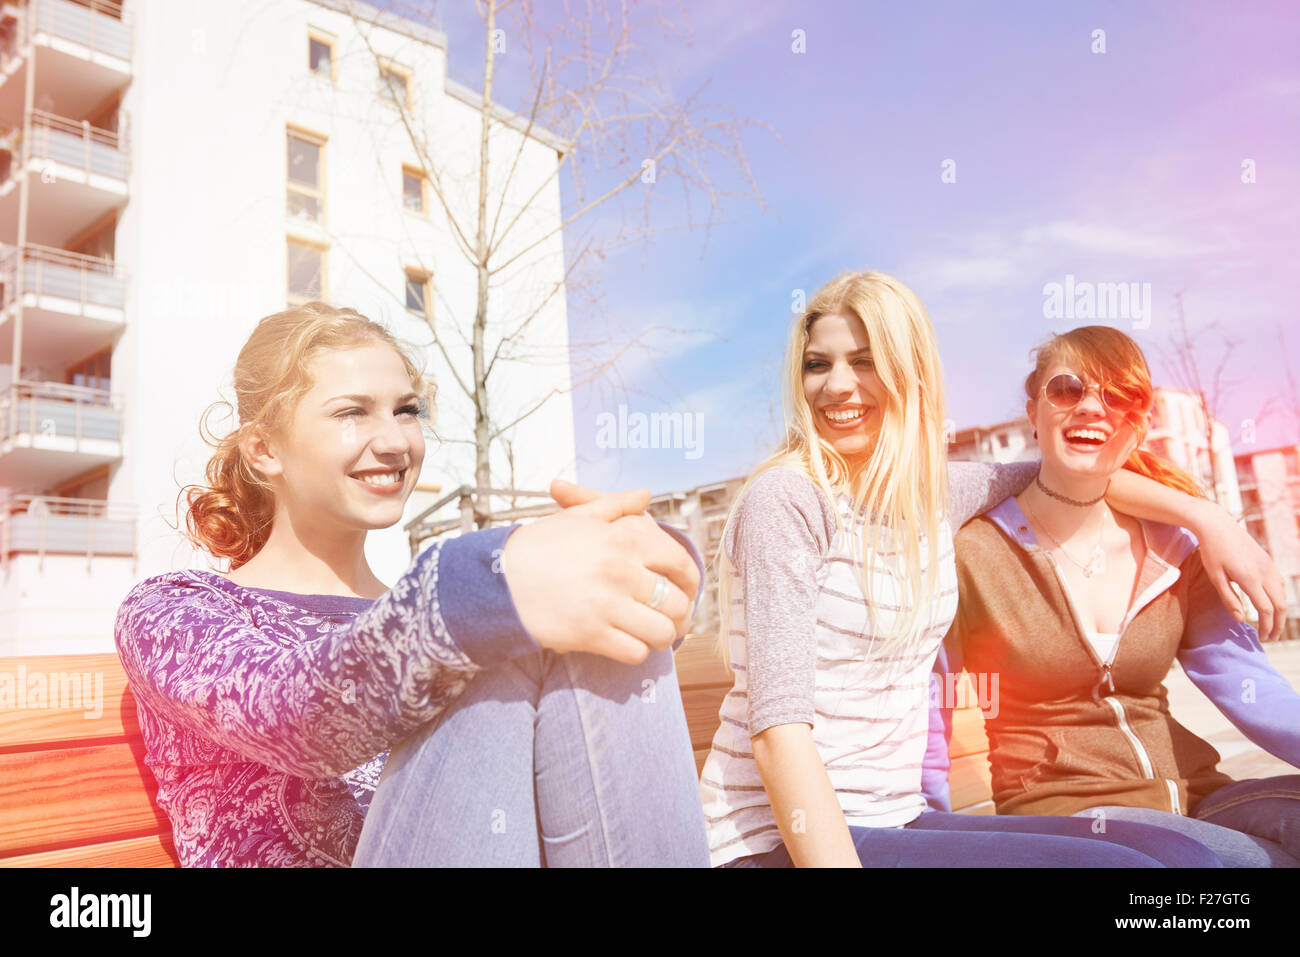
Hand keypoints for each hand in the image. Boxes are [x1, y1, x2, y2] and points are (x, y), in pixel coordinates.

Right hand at [499, 482, 697, 664]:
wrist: (496, 579)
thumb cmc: (539, 546)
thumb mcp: (578, 517)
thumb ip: (616, 506)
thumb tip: (645, 495)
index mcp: (625, 537)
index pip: (680, 562)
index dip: (690, 580)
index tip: (686, 588)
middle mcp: (622, 570)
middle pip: (676, 602)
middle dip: (680, 614)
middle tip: (673, 618)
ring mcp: (608, 604)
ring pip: (662, 632)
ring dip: (662, 636)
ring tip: (654, 633)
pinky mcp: (592, 634)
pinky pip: (635, 652)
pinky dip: (636, 651)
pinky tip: (627, 642)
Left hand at [1191, 502, 1285, 640]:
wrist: (1217, 525)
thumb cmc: (1212, 552)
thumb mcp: (1215, 577)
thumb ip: (1229, 600)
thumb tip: (1242, 620)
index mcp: (1250, 578)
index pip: (1266, 609)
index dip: (1266, 626)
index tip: (1262, 638)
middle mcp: (1264, 572)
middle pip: (1280, 605)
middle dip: (1277, 624)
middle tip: (1270, 638)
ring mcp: (1269, 565)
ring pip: (1283, 595)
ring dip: (1280, 612)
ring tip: (1272, 626)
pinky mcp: (1268, 561)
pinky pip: (1279, 584)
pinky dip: (1279, 599)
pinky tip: (1271, 606)